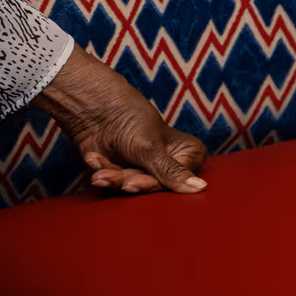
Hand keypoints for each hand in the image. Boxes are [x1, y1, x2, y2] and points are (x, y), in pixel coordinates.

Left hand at [33, 46, 207, 194]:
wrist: (94, 107)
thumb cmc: (131, 120)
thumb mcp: (152, 149)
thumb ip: (172, 172)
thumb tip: (201, 188)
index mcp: (189, 154)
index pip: (178, 182)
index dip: (156, 183)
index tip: (137, 182)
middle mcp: (170, 164)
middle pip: (153, 186)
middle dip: (130, 180)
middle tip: (120, 180)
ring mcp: (147, 170)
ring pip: (132, 186)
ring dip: (113, 177)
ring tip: (101, 172)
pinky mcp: (125, 173)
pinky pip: (115, 183)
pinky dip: (103, 171)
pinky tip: (95, 158)